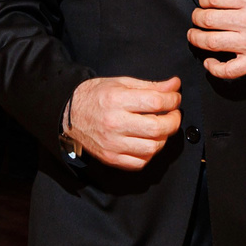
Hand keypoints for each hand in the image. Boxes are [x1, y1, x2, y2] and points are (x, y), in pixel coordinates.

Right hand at [67, 76, 182, 169]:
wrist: (70, 115)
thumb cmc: (96, 96)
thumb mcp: (122, 83)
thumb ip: (150, 86)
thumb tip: (174, 85)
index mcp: (117, 100)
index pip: (155, 102)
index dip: (173, 100)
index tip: (175, 98)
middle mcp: (115, 124)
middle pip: (157, 127)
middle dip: (173, 120)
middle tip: (173, 114)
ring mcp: (113, 144)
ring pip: (152, 147)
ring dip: (163, 137)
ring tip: (160, 127)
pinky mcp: (111, 158)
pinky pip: (140, 162)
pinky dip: (150, 153)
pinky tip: (147, 141)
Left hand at [187, 0, 245, 79]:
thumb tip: (218, 0)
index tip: (203, 1)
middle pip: (209, 19)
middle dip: (197, 17)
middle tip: (196, 17)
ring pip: (211, 42)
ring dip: (197, 38)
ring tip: (194, 35)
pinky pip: (227, 70)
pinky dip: (213, 67)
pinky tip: (209, 61)